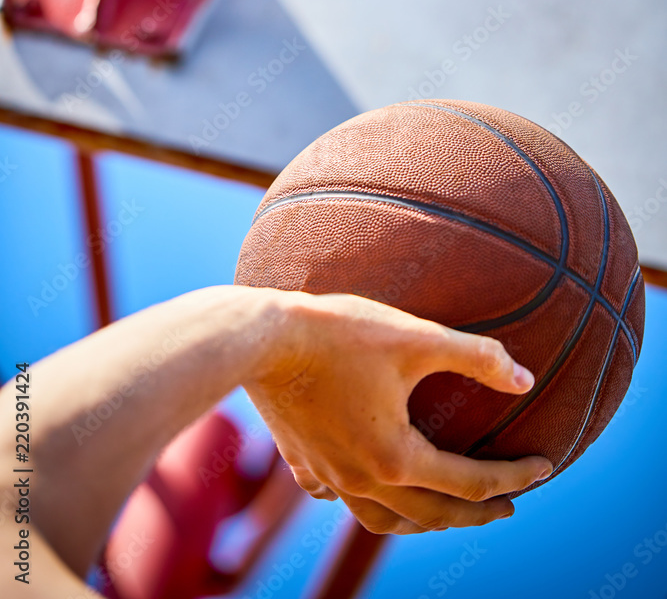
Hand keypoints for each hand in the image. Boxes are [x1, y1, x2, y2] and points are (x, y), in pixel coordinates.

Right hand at [243, 292, 551, 534]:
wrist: (259, 338)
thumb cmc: (338, 333)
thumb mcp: (415, 337)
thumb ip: (475, 358)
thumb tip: (525, 379)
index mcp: (395, 458)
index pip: (471, 483)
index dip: (514, 476)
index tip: (545, 466)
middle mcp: (362, 480)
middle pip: (432, 515)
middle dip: (476, 511)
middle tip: (508, 503)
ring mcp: (328, 476)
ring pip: (383, 519)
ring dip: (423, 518)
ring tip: (444, 508)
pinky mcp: (302, 461)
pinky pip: (340, 496)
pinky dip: (366, 498)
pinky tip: (369, 482)